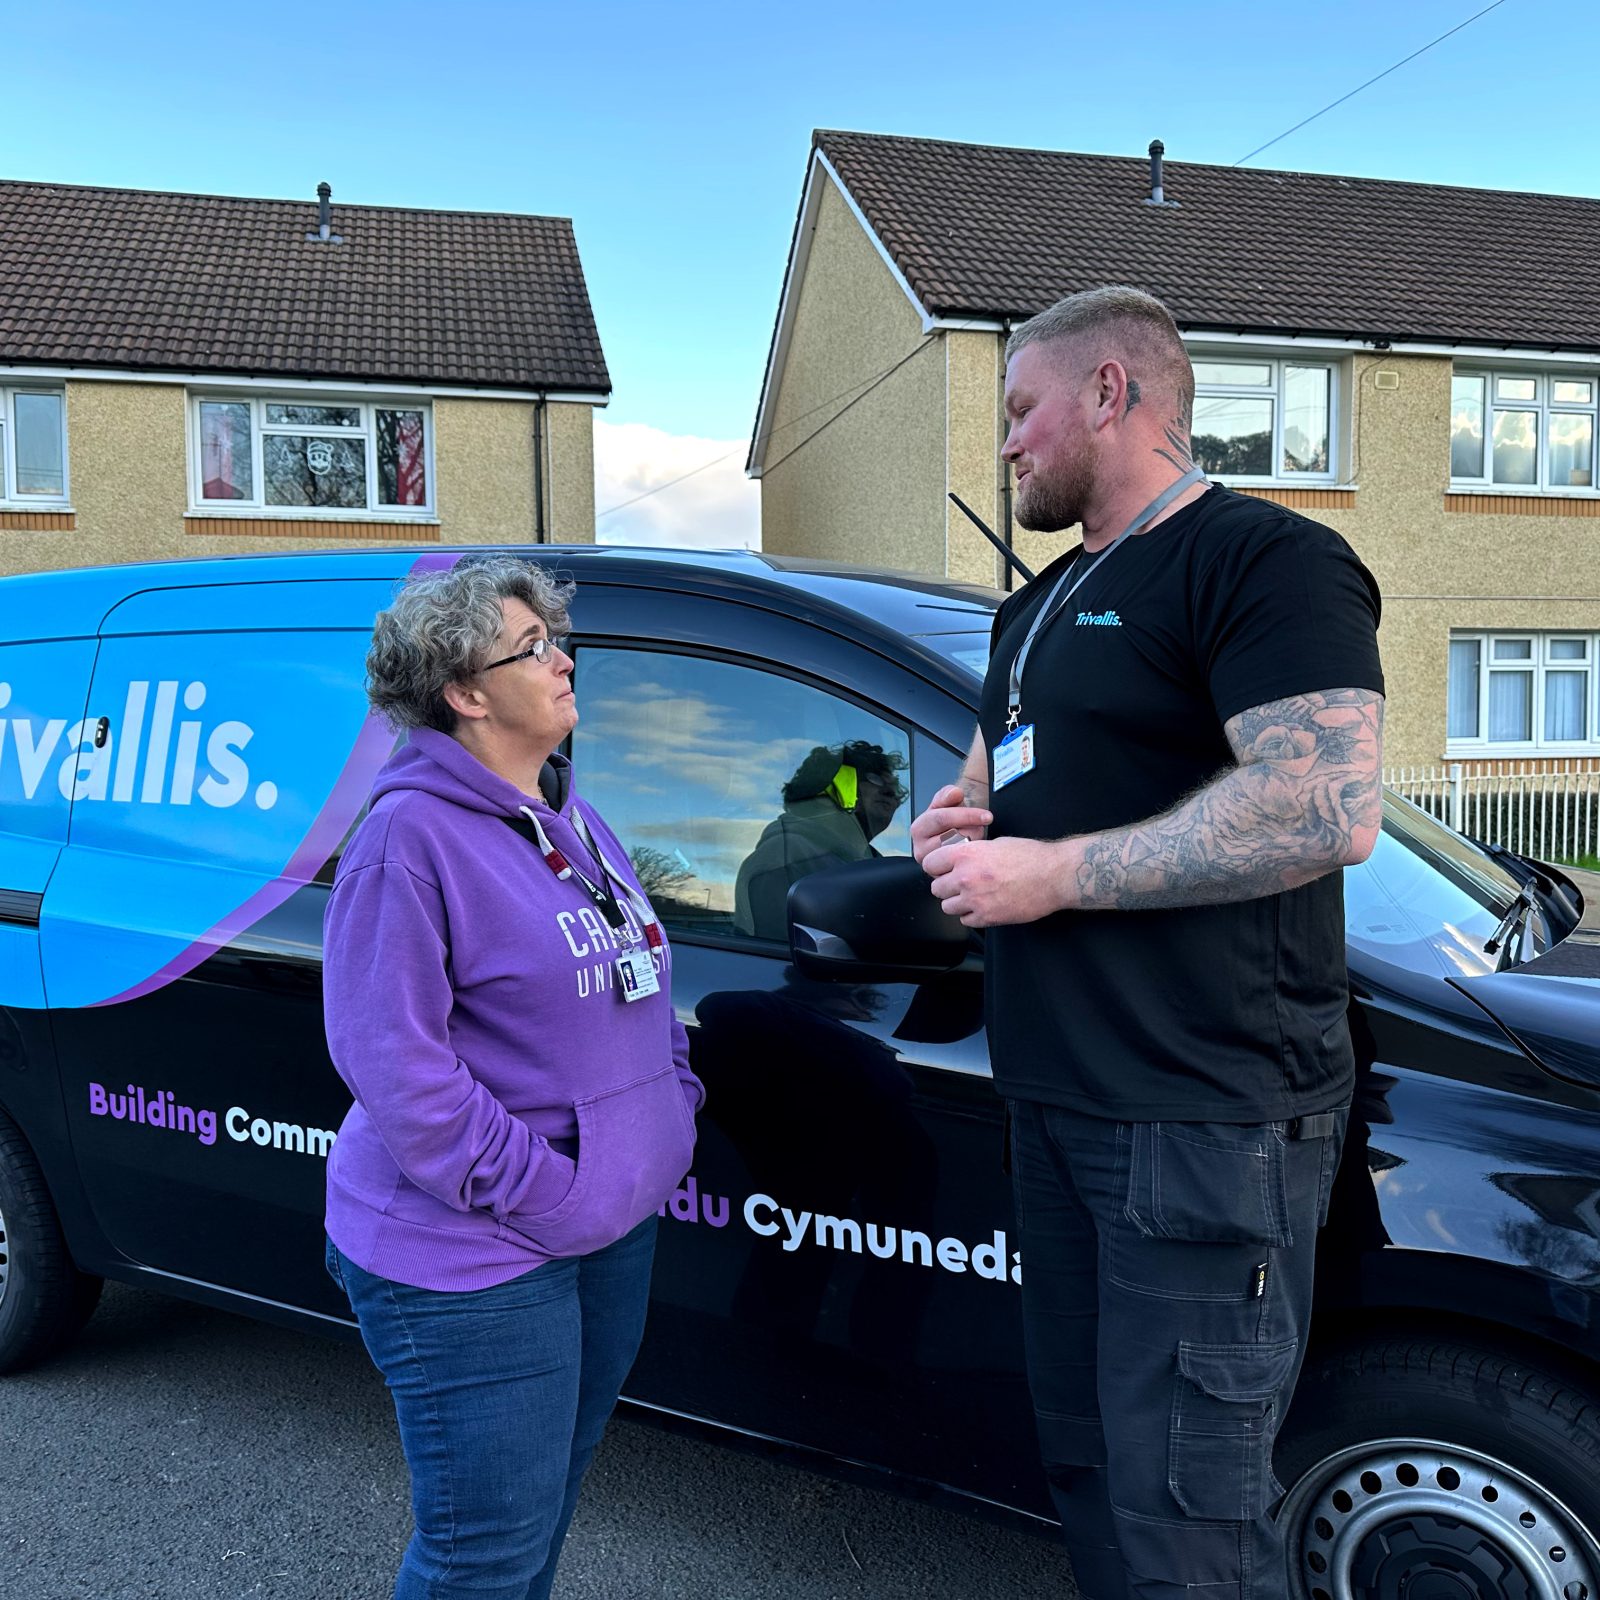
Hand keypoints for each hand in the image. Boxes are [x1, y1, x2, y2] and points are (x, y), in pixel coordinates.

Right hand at [910, 784, 991, 869]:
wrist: (957, 834)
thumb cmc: (954, 818)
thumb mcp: (950, 802)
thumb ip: (948, 794)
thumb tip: (954, 793)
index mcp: (919, 829)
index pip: (941, 819)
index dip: (966, 815)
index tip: (986, 815)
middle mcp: (921, 850)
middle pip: (951, 837)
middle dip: (971, 829)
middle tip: (983, 826)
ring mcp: (931, 866)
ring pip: (958, 854)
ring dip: (973, 843)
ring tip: (977, 836)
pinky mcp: (943, 878)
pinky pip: (961, 868)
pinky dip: (973, 858)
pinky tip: (977, 850)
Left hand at [925, 836, 1071, 926]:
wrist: (1054, 876)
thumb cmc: (1031, 857)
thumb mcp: (996, 844)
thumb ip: (972, 852)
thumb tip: (958, 859)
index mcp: (967, 855)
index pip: (930, 863)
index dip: (937, 866)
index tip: (942, 868)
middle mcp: (967, 878)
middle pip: (936, 888)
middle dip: (946, 885)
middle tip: (960, 883)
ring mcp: (976, 900)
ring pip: (947, 907)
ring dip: (957, 902)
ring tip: (972, 895)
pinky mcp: (987, 918)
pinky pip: (965, 921)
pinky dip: (971, 915)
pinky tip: (984, 905)